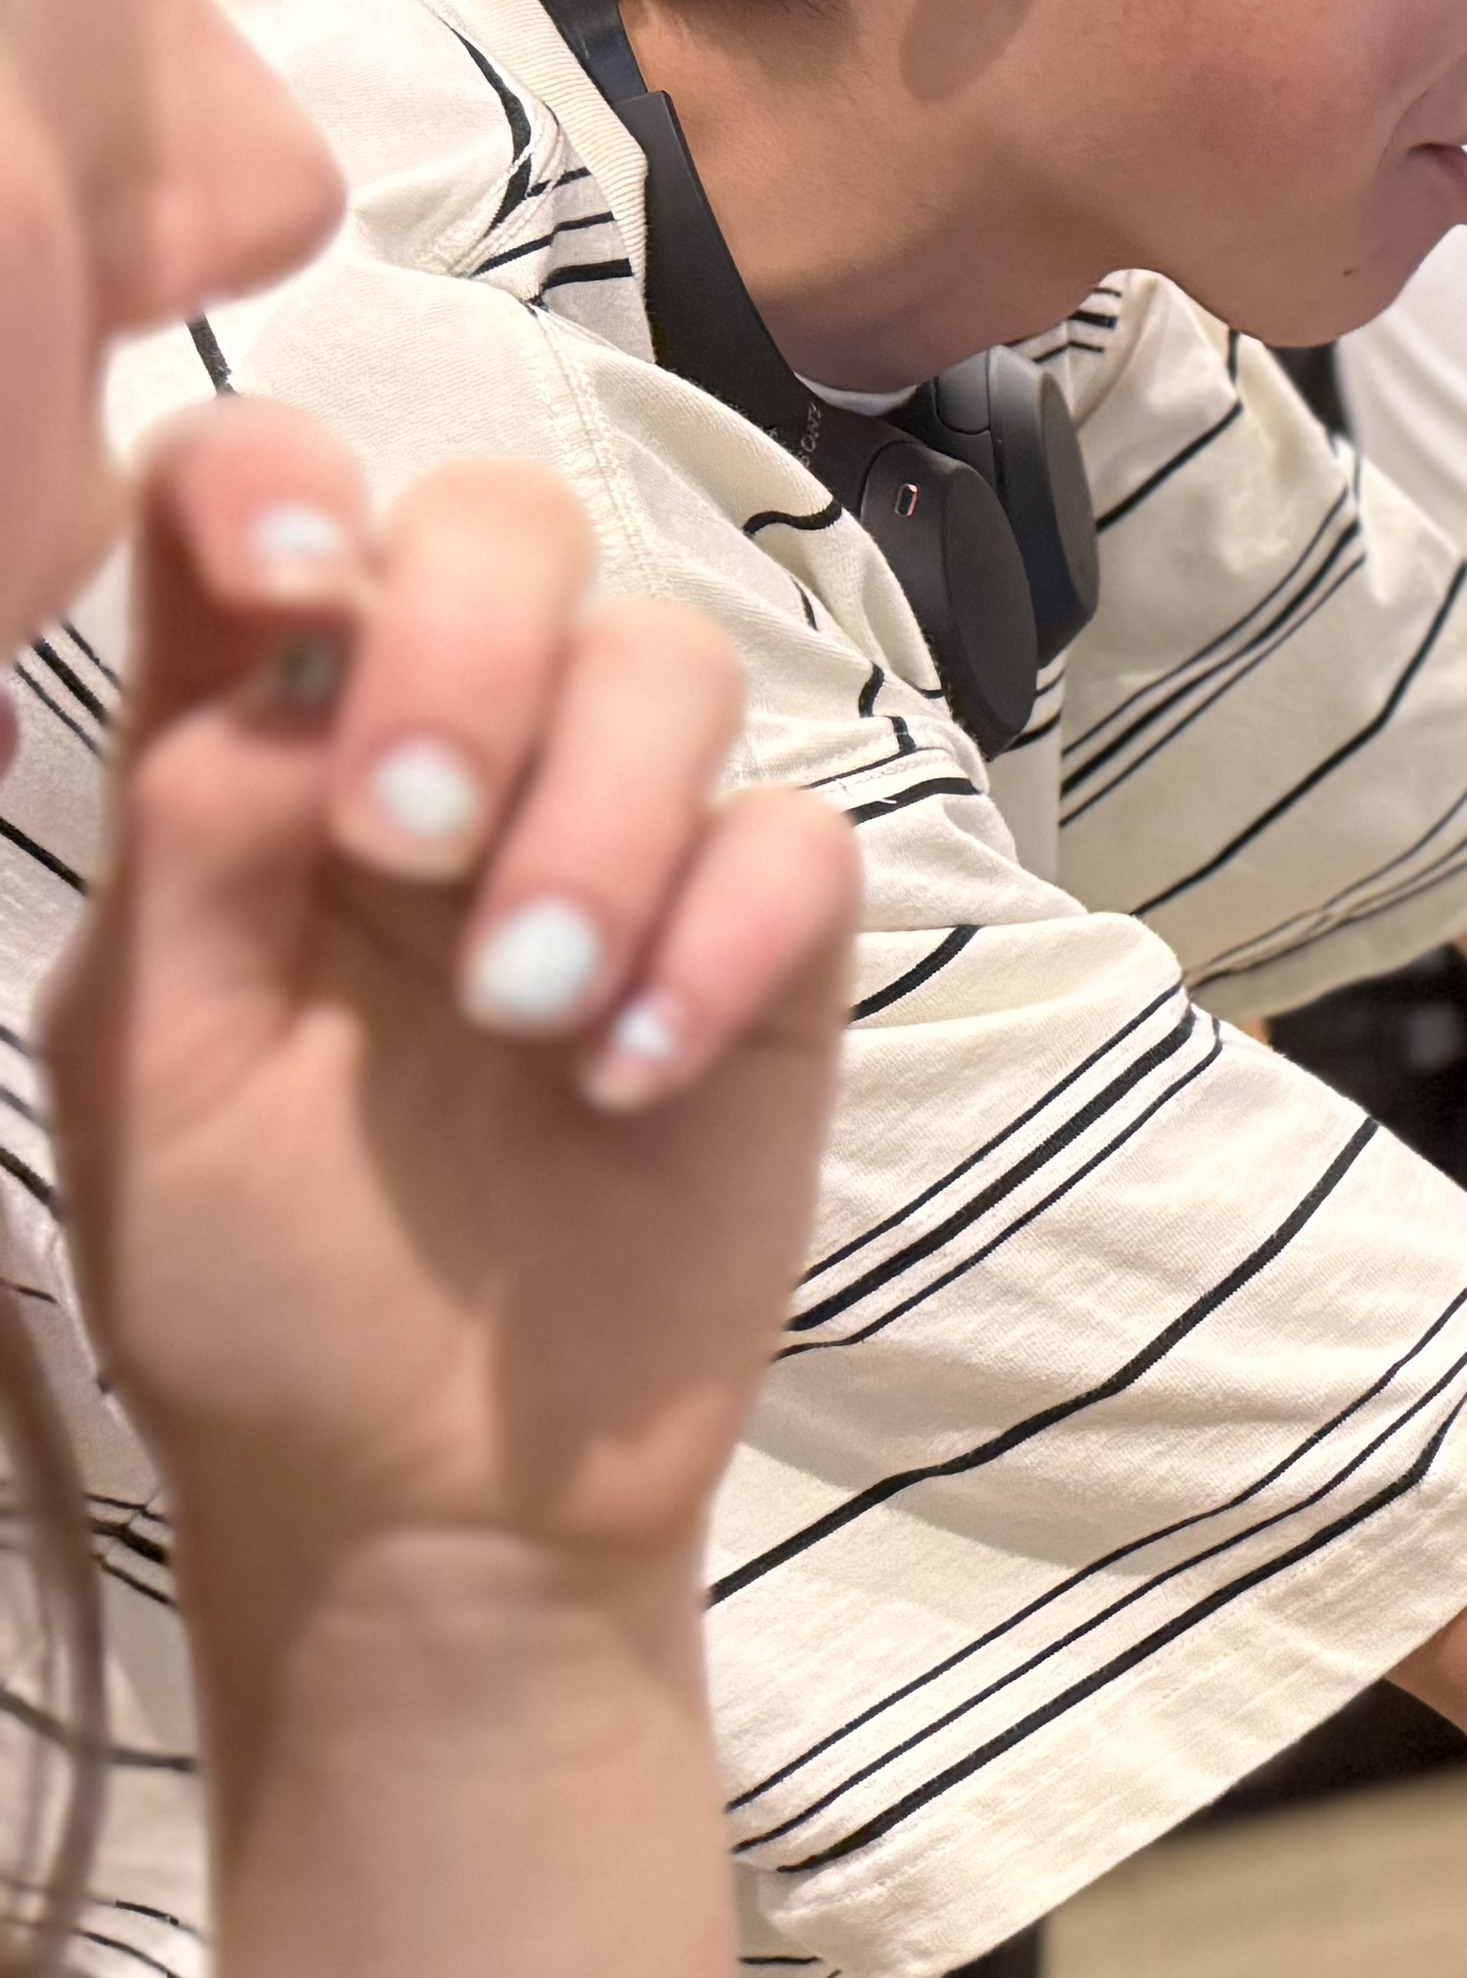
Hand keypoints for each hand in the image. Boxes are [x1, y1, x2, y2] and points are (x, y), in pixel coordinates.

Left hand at [38, 414, 861, 1592]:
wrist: (433, 1504)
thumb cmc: (257, 1291)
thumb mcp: (156, 1071)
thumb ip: (198, 845)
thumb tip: (295, 667)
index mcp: (256, 758)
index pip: (262, 505)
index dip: (278, 473)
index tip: (291, 576)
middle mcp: (447, 753)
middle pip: (505, 523)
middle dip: (470, 648)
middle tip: (412, 845)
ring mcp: (622, 840)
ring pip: (670, 662)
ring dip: (597, 821)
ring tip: (527, 1015)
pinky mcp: (767, 946)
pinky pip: (798, 839)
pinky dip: (715, 944)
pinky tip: (627, 1080)